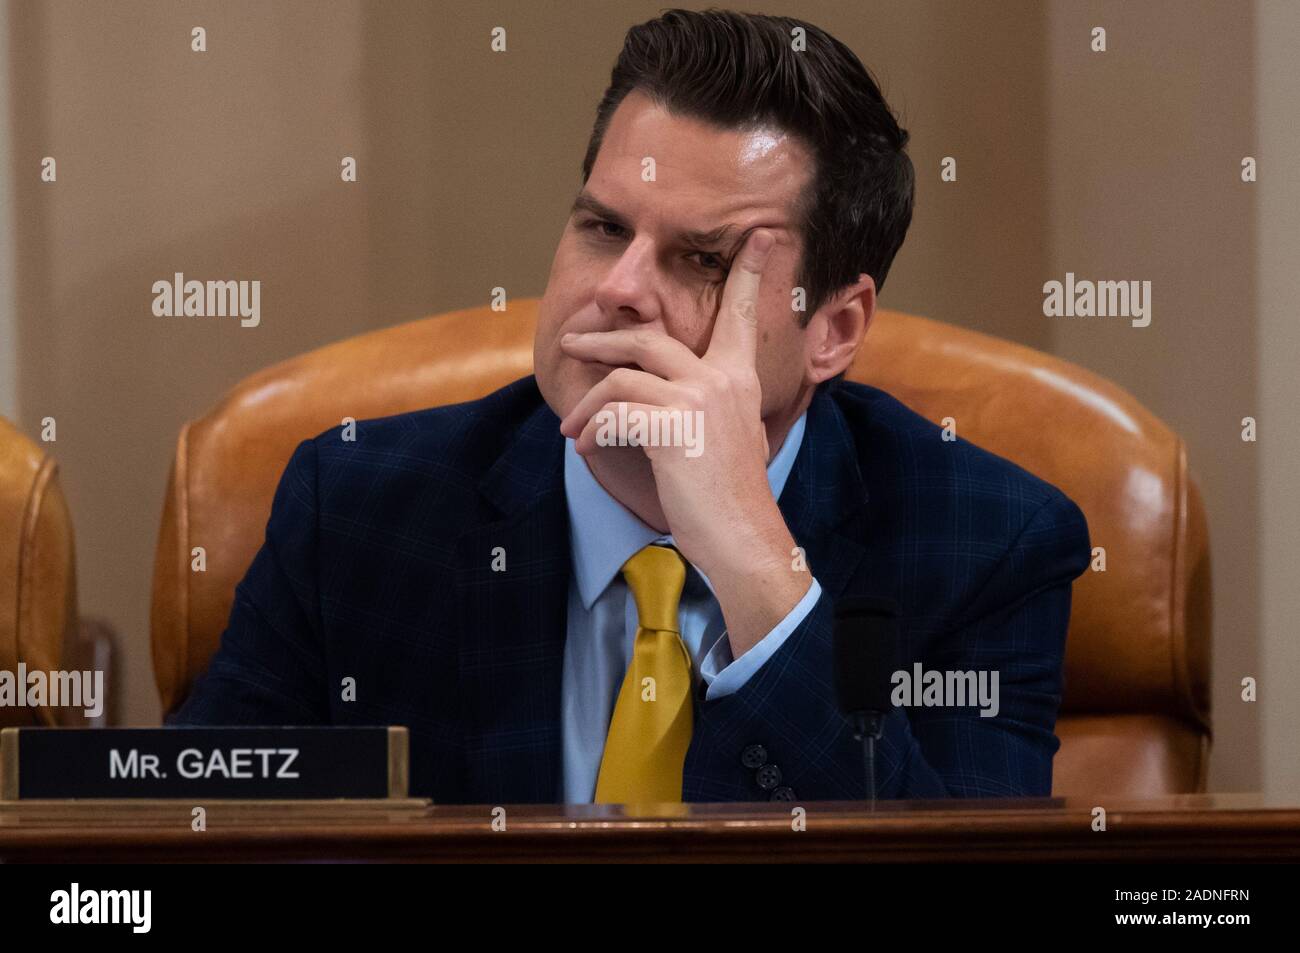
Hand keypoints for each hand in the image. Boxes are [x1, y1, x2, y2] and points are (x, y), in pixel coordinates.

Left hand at [558, 229, 810, 655]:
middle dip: (603, 341)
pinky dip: (594, 431)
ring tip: (572, 426)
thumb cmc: (729, 495)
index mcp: (739, 377)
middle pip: (648, 338)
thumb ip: (705, 401)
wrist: (742, 537)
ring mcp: (697, 402)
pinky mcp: (672, 430)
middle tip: (573, 342)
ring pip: (621, 378)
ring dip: (587, 403)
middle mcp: (721, 380)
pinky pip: (614, 415)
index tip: (762, 233)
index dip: (750, 270)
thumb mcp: (729, 434)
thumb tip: (651, 390)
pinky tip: (588, 449)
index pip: (742, 312)